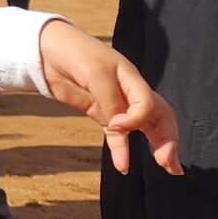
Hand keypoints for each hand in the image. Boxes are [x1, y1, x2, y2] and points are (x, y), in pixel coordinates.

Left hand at [39, 18, 181, 175]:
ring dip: (158, 146)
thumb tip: (119, 128)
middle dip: (168, 139)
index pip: (148, 104)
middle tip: (170, 163)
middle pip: (159, 117)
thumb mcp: (94, 73)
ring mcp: (116, 104)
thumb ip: (109, 100)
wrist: (47, 50)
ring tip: (169, 168)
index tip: (115, 125)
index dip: (136, 118)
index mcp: (132, 78)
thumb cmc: (75, 52)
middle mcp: (129, 93)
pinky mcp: (100, 113)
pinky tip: (124, 165)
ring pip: (144, 127)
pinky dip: (122, 149)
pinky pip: (117, 134)